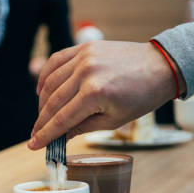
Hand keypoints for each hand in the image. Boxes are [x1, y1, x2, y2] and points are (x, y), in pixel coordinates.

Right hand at [28, 41, 185, 149]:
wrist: (159, 67)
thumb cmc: (142, 97)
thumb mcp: (114, 120)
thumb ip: (83, 127)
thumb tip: (60, 136)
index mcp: (95, 93)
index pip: (62, 118)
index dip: (46, 134)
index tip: (34, 145)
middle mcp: (86, 72)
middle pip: (53, 101)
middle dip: (41, 121)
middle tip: (35, 134)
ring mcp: (84, 56)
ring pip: (51, 82)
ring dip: (42, 101)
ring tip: (41, 117)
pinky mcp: (84, 47)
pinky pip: (56, 61)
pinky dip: (46, 76)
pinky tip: (42, 90)